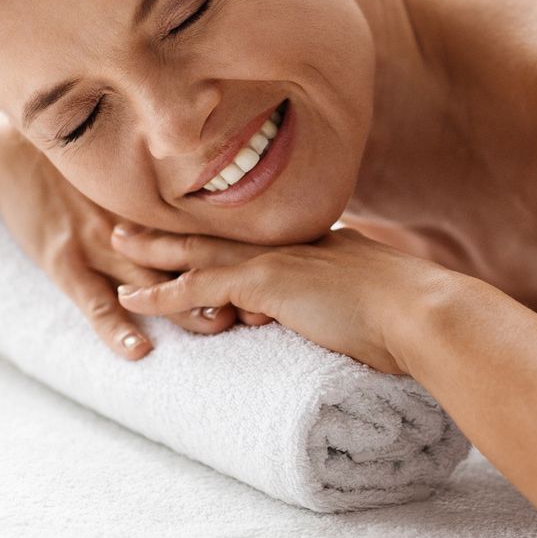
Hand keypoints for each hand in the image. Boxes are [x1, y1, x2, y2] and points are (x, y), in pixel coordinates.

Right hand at [0, 123, 241, 359]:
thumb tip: (226, 236)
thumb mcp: (129, 180)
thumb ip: (170, 206)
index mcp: (154, 206)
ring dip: (183, 304)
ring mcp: (99, 241)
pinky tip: (138, 348)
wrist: (9, 155)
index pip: (209, 232)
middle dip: (226, 280)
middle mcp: (134, 223)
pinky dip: (116, 325)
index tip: (285, 270)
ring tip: (216, 324)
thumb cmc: (78, 175)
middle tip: (265, 302)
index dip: (245, 252)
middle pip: (188, 256)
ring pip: (149, 280)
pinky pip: (93, 299)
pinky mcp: (63, 258)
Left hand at [111, 224, 462, 376]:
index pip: (261, 237)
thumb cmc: (415, 317)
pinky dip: (161, 292)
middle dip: (178, 225)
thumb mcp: (382, 302)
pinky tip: (129, 297)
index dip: (225, 230)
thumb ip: (359, 302)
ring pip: (200, 251)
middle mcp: (294, 243)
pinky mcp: (265, 284)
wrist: (422, 313)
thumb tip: (357, 322)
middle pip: (223, 232)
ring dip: (153, 249)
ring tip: (114, 243)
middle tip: (136, 215)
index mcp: (323, 243)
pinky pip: (197, 288)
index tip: (203, 226)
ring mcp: (278, 260)